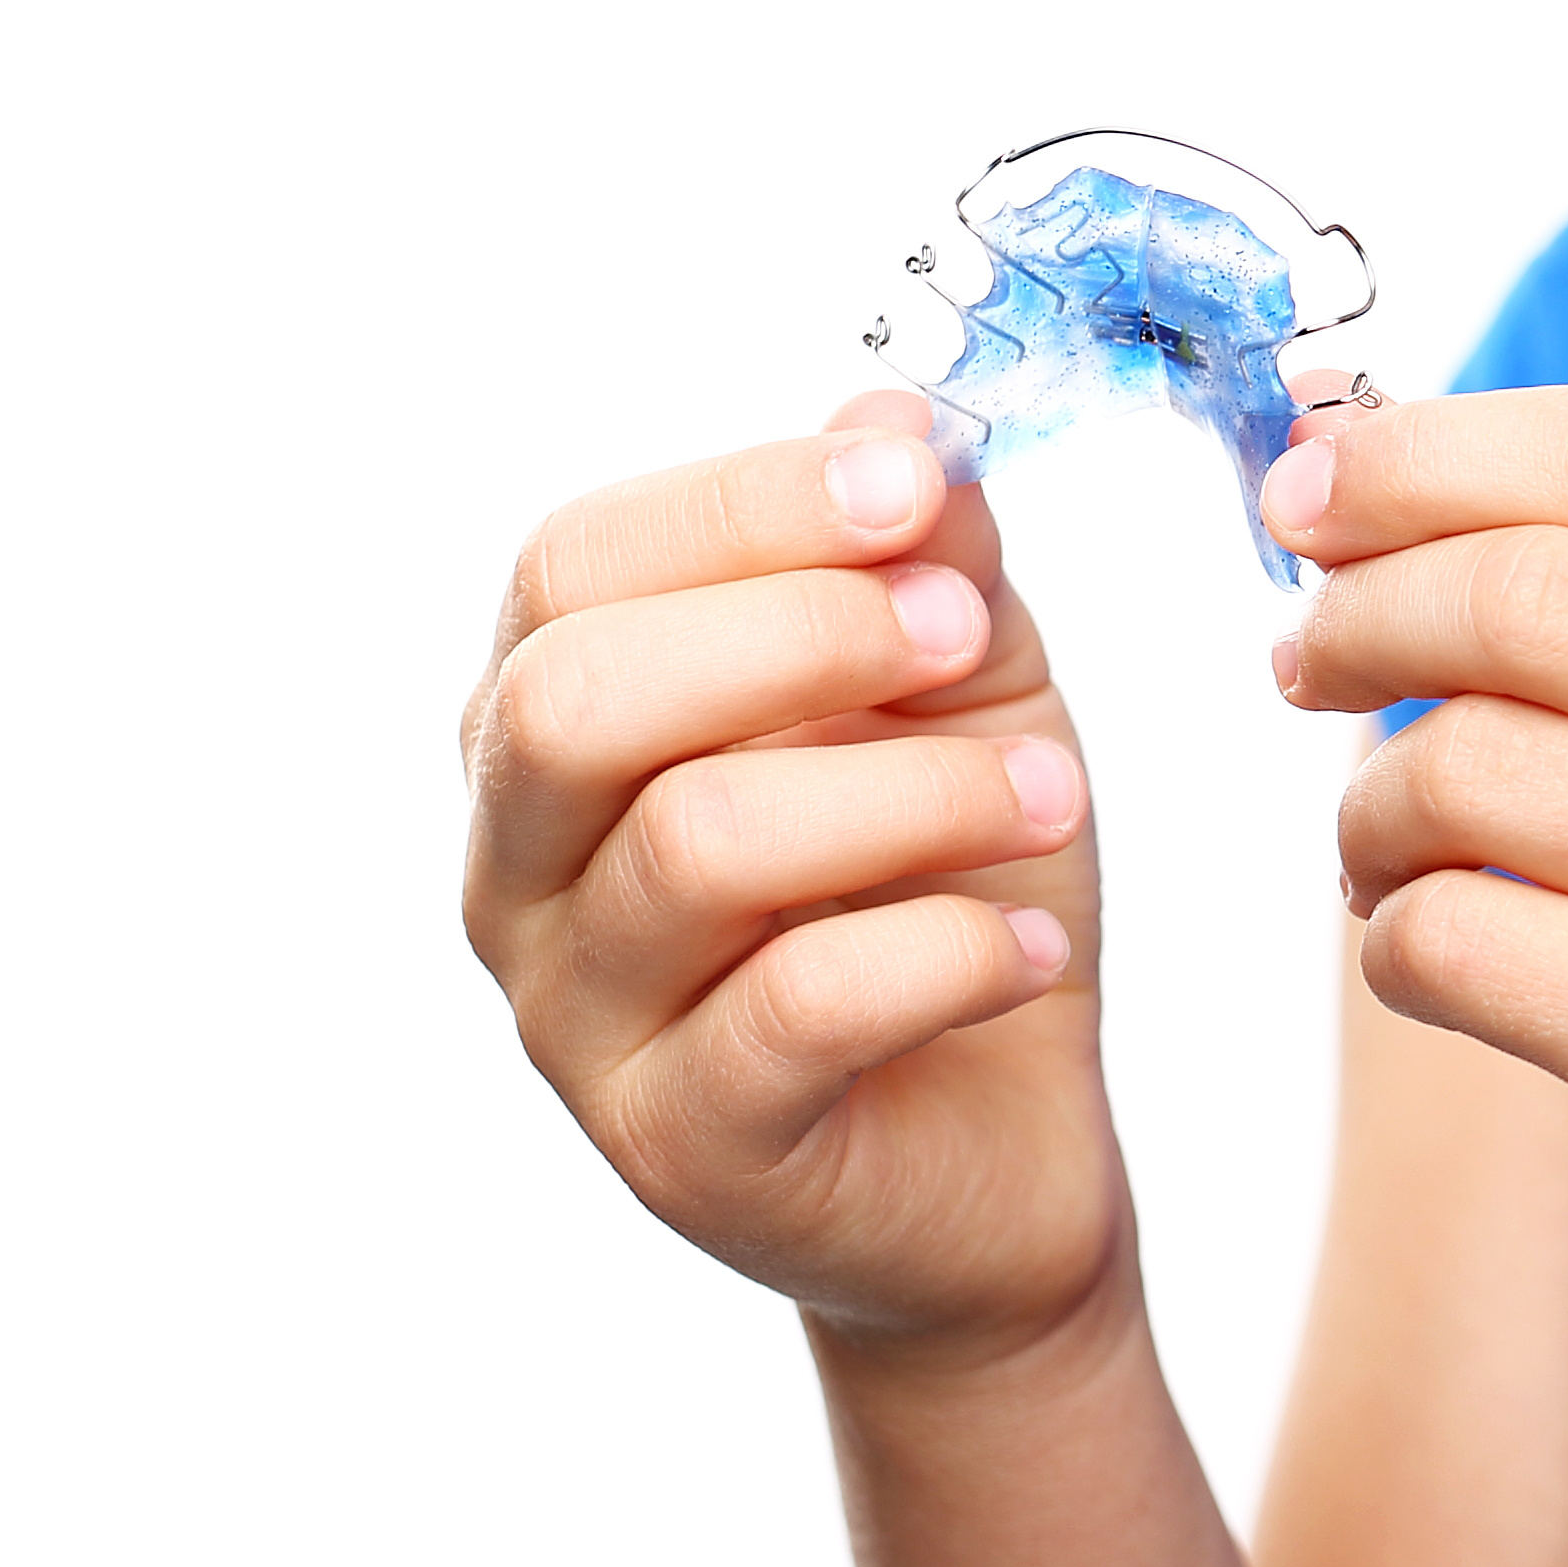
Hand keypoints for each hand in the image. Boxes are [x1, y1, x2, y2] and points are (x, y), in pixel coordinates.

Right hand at [461, 386, 1120, 1369]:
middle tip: (971, 635)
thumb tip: (891, 415)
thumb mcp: (961, 681)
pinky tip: (1031, 949)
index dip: (743, 502)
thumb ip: (921, 554)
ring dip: (914, 792)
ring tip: (1050, 793)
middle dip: (798, 633)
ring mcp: (577, 1022)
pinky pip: (790, 1015)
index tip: (916, 485)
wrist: (1004, 1137)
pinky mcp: (681, 1151)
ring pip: (695, 848)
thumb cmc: (946, 874)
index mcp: (548, 719)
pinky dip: (946, 955)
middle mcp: (517, 868)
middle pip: (575, 700)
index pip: (569, 563)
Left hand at [1270, 384, 1567, 1373]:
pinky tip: (1425, 944)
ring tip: (1384, 839)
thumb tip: (1355, 465)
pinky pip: (1454, 936)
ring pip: (1472, 762)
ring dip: (1372, 800)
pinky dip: (1392, 934)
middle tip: (1305, 659)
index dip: (1436, 453)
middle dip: (1367, 612)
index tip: (1309, 492)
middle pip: (1534, 588)